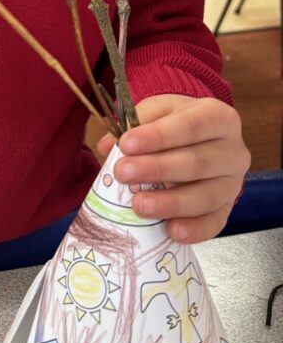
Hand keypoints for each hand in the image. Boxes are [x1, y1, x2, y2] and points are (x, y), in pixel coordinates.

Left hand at [96, 94, 250, 243]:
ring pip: (206, 196)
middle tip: (123, 174)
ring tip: (139, 205)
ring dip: (171, 203)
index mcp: (216, 116)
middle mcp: (233, 150)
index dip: (158, 136)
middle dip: (157, 169)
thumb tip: (108, 146)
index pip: (189, 126)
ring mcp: (234, 182)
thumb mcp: (157, 111)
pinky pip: (215, 223)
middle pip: (197, 162)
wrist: (199, 138)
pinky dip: (194, 229)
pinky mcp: (228, 209)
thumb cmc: (175, 122)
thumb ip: (134, 124)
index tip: (126, 144)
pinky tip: (171, 231)